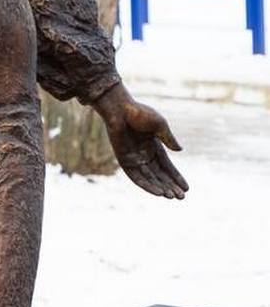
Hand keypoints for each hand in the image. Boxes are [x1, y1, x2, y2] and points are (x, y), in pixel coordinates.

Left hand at [94, 83, 187, 198]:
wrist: (119, 108)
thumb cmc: (139, 112)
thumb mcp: (159, 125)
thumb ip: (168, 138)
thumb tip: (180, 150)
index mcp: (154, 146)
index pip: (167, 166)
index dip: (176, 177)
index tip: (187, 189)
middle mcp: (144, 154)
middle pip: (159, 175)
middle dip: (171, 186)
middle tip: (182, 198)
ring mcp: (133, 157)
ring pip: (149, 178)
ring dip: (160, 188)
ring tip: (172, 197)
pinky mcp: (123, 160)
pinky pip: (136, 176)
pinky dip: (147, 185)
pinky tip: (158, 193)